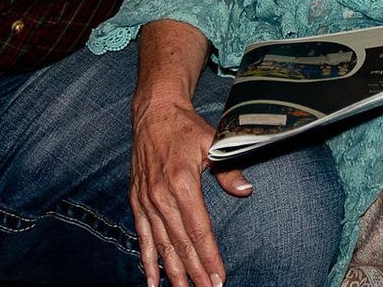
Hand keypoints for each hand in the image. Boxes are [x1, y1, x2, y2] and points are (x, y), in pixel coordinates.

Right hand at [129, 94, 249, 286]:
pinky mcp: (137, 200)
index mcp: (182, 183)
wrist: (154, 112)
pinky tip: (152, 280)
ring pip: (161, 244)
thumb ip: (228, 169)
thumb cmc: (186, 128)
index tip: (218, 277)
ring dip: (173, 272)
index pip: (198, 229)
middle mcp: (161, 196)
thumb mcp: (213, 142)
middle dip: (194, 272)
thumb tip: (245, 191)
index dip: (209, 256)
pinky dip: (147, 259)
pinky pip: (142, 235)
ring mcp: (147, 200)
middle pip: (180, 243)